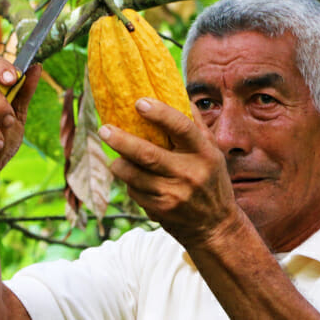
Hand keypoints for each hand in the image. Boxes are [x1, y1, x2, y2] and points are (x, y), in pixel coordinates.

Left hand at [100, 98, 240, 246]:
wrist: (215, 227)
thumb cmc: (211, 180)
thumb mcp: (212, 151)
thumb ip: (195, 123)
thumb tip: (175, 92)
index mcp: (203, 152)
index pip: (181, 127)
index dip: (159, 113)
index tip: (138, 102)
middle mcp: (190, 173)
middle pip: (148, 154)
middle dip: (121, 140)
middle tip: (104, 129)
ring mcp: (174, 194)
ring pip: (134, 175)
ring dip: (118, 164)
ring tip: (115, 157)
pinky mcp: (161, 210)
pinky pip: (134, 192)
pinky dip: (129, 183)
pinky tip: (133, 179)